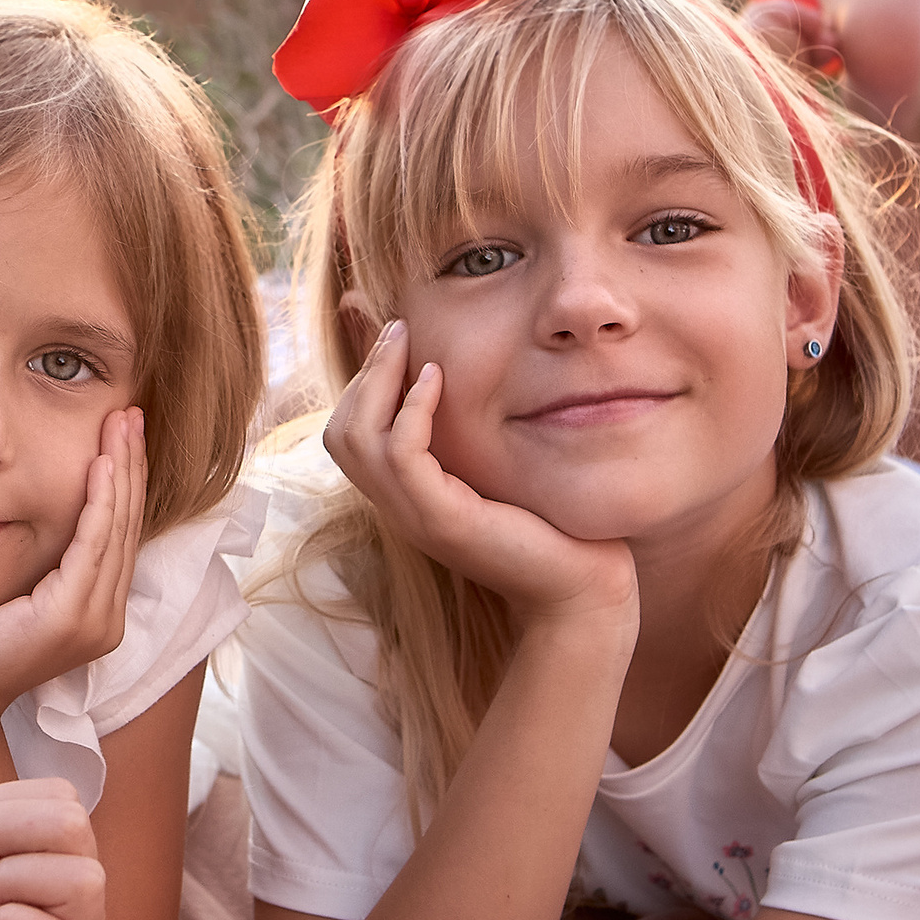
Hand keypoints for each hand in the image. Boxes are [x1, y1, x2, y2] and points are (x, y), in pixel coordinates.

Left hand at [0, 406, 147, 721]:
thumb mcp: (16, 590)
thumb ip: (43, 561)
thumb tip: (44, 506)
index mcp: (98, 613)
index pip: (120, 535)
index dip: (127, 481)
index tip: (124, 433)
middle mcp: (107, 620)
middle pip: (127, 526)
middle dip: (131, 465)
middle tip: (131, 413)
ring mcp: (93, 622)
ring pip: (116, 530)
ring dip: (121, 472)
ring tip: (121, 425)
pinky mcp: (68, 618)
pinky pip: (91, 547)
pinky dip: (99, 503)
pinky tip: (99, 466)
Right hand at [323, 321, 637, 632]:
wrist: (579, 590)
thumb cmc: (550, 529)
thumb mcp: (497, 472)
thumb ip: (472, 439)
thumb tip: (466, 384)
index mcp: (405, 498)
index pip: (349, 436)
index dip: (363, 383)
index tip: (397, 339)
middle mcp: (399, 509)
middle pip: (340, 433)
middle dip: (364, 373)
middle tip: (398, 329)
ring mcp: (415, 517)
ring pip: (357, 439)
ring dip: (378, 379)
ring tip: (408, 342)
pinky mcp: (442, 519)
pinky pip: (402, 453)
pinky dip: (412, 409)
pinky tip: (436, 379)